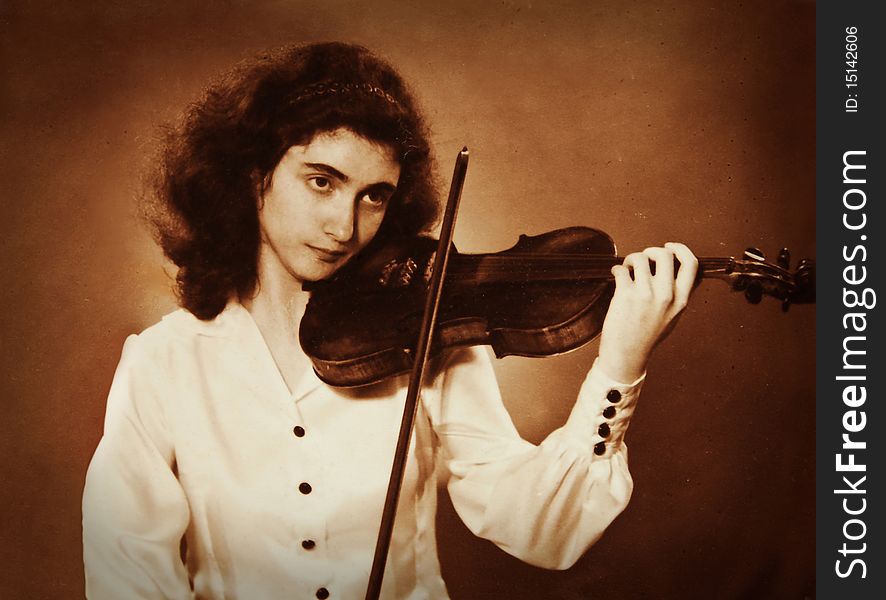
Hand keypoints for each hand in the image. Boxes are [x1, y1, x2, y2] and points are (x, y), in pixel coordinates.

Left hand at [597, 243, 697, 382]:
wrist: (627, 354)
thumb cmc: (647, 336)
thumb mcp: (673, 316)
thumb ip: (679, 294)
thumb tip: (681, 270)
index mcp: (680, 300)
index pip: (690, 264)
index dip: (680, 249)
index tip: (668, 247)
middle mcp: (665, 296)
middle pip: (664, 254)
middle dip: (650, 251)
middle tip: (642, 259)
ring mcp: (645, 295)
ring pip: (639, 258)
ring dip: (630, 260)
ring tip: (627, 269)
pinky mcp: (625, 295)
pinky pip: (621, 270)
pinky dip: (617, 269)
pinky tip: (617, 276)